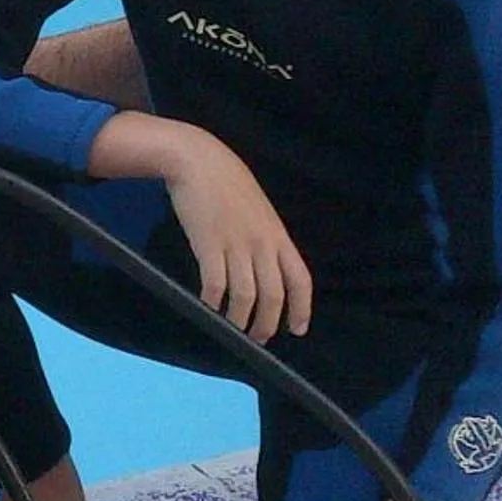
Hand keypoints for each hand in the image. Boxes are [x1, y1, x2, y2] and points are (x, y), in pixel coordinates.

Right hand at [108, 117, 312, 343]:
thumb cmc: (227, 185)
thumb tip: (264, 270)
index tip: (297, 330)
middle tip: (258, 338)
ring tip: (232, 329)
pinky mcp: (209, 244)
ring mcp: (236, 244)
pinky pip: (215, 283)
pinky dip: (213, 302)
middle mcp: (262, 243)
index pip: (300, 280)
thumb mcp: (258, 212)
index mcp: (278, 236)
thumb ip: (264, 239)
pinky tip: (207, 307)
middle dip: (267, 323)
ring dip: (240, 319)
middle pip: (273, 294)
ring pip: (245, 295)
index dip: (301, 309)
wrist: (200, 162)